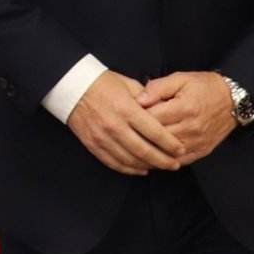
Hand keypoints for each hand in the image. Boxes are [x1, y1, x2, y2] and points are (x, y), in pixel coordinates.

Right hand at [67, 71, 184, 173]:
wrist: (72, 88)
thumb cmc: (104, 83)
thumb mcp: (129, 84)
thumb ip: (148, 99)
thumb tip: (166, 110)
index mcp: (127, 110)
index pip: (154, 131)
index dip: (169, 143)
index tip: (180, 149)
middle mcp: (115, 126)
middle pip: (143, 150)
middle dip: (162, 160)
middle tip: (175, 164)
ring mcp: (102, 138)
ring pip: (129, 160)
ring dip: (147, 166)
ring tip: (161, 167)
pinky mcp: (93, 145)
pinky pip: (113, 163)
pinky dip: (129, 169)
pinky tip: (141, 169)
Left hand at [137, 71, 235, 163]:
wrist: (233, 100)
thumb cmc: (205, 87)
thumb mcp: (181, 78)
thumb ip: (159, 87)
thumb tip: (139, 100)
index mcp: (184, 107)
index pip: (152, 118)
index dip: (137, 117)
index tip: (129, 116)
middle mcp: (191, 127)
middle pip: (157, 138)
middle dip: (141, 135)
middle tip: (129, 133)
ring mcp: (197, 142)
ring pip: (166, 153)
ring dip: (151, 151)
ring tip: (136, 147)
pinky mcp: (202, 151)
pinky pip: (179, 161)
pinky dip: (165, 160)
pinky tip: (155, 157)